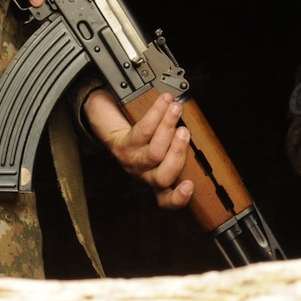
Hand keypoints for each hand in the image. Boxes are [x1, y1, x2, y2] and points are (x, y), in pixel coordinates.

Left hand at [83, 90, 194, 209]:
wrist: (107, 118)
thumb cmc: (139, 133)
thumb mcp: (160, 143)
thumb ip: (175, 144)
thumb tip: (193, 130)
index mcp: (156, 178)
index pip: (167, 199)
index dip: (179, 197)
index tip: (190, 186)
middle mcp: (143, 174)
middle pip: (163, 177)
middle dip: (178, 153)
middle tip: (185, 131)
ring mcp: (131, 161)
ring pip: (154, 153)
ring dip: (168, 127)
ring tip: (176, 109)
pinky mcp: (120, 145)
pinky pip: (142, 131)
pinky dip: (156, 113)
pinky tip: (164, 101)